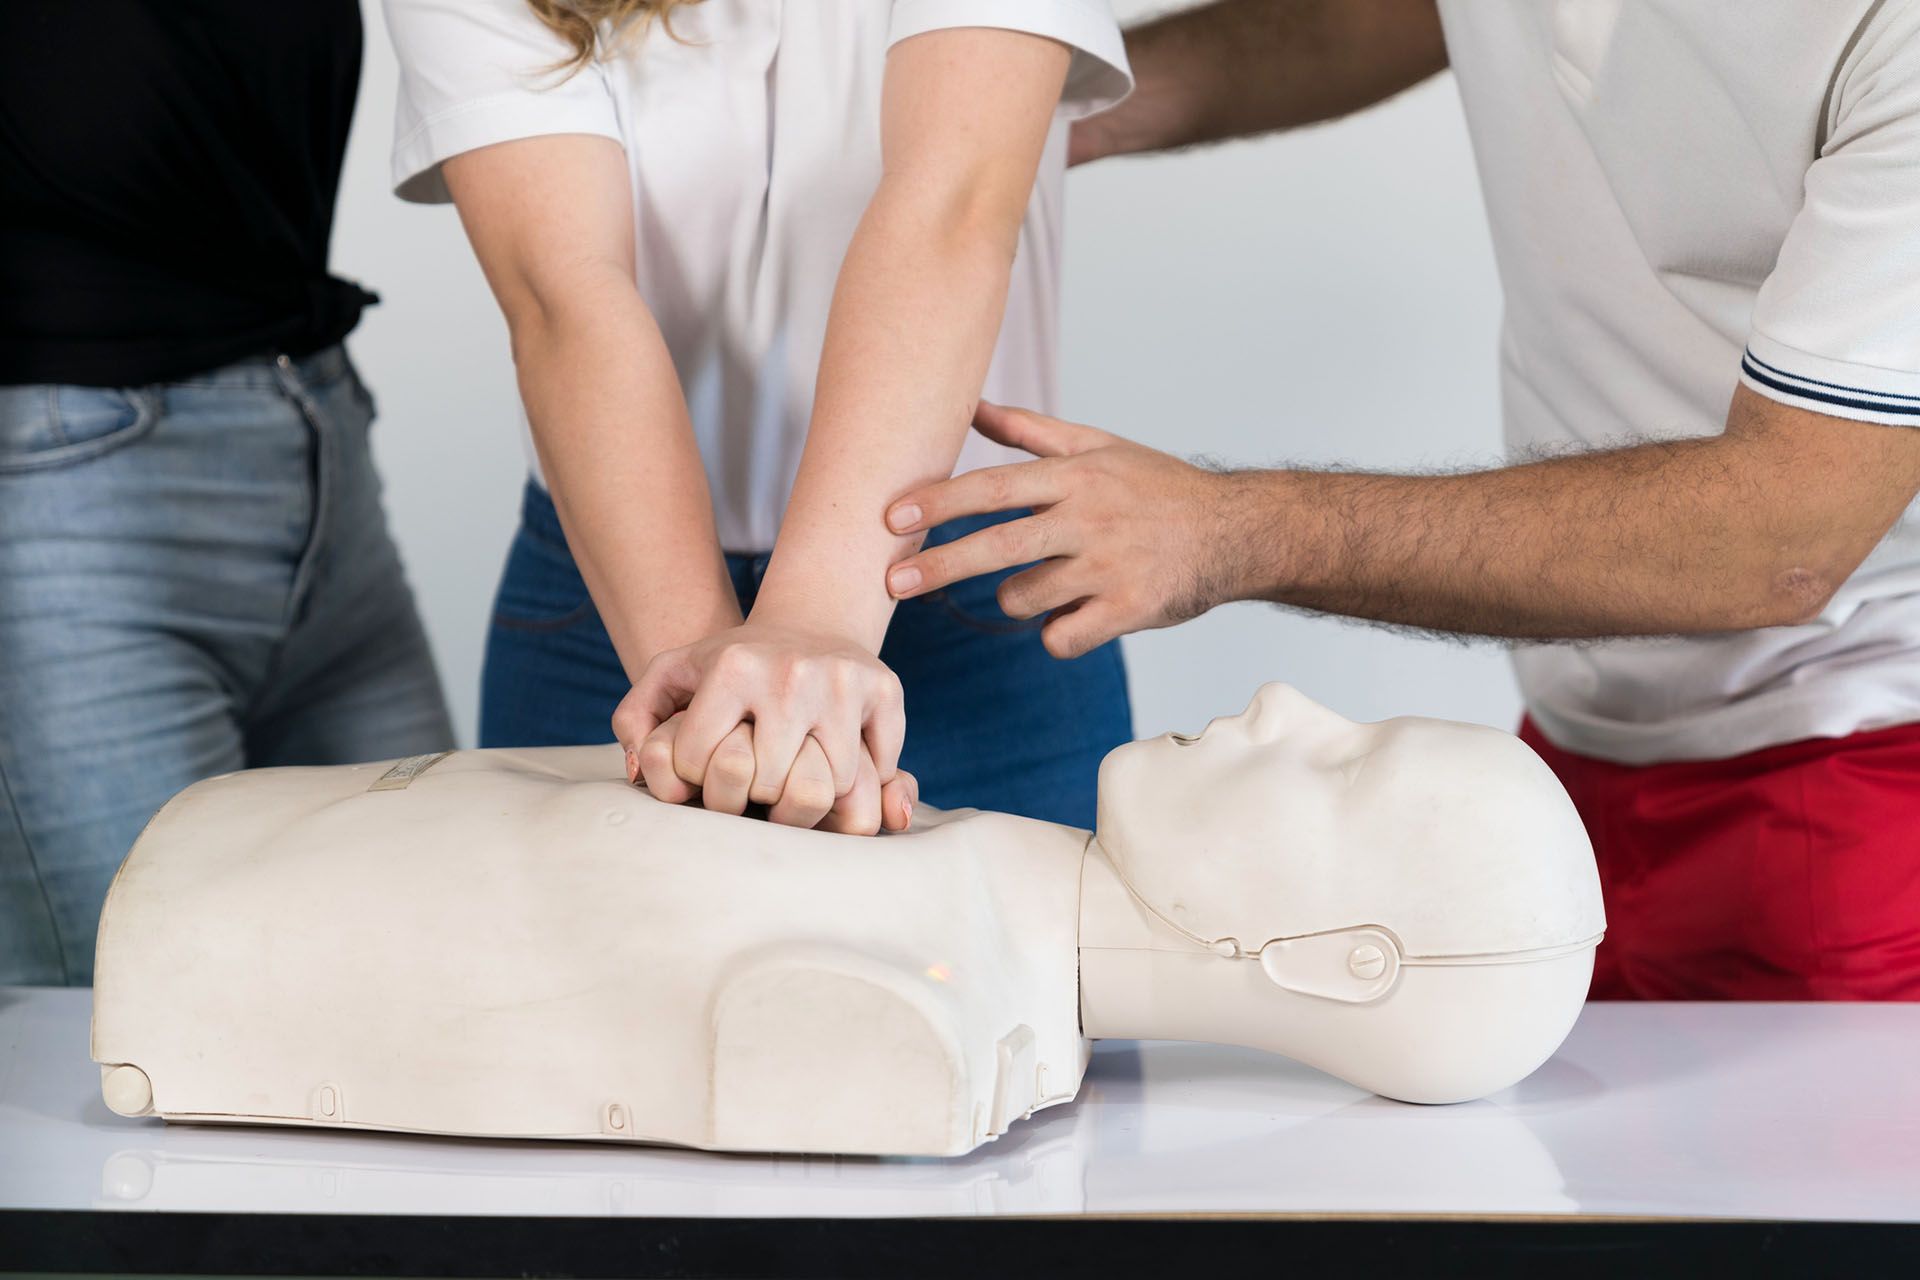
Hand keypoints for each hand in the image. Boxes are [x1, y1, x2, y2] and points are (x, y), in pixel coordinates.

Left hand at [612, 622, 906, 827]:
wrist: (809, 621)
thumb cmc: (733, 664)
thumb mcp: (673, 675)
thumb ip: (636, 719)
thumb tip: (643, 773)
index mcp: (733, 668)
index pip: (705, 768)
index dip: (700, 779)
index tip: (707, 767)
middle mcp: (791, 673)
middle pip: (771, 785)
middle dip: (759, 794)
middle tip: (756, 783)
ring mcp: (843, 681)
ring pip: (829, 786)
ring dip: (811, 792)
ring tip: (793, 776)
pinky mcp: (886, 690)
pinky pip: (877, 768)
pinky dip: (859, 777)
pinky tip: (834, 762)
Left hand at [883, 402, 1248, 658]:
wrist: (1235, 532)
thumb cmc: (1156, 487)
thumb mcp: (1099, 445)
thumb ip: (1030, 430)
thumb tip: (969, 404)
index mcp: (1077, 476)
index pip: (995, 486)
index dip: (940, 501)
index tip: (892, 515)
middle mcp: (1090, 519)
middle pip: (998, 546)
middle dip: (938, 565)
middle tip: (890, 583)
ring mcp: (1109, 568)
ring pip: (1024, 598)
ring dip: (1018, 599)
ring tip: (1049, 583)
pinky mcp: (1128, 611)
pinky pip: (1060, 636)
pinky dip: (1057, 632)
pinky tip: (1078, 613)